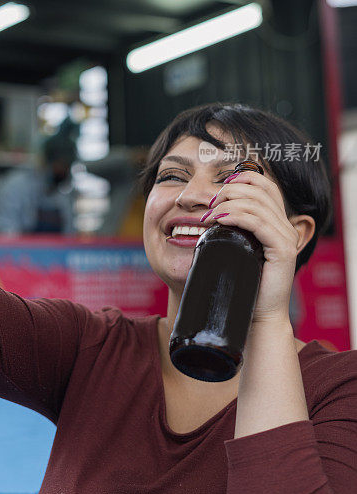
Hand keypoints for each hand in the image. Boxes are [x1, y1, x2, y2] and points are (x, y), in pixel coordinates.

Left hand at [201, 170, 300, 323]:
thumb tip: (207, 211)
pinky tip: (220, 219)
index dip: (244, 177)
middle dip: (231, 190)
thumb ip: (231, 228)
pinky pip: (259, 223)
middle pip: (260, 190)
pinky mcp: (283, 251)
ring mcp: (286, 238)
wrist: (257, 315)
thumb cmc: (243, 283)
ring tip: (208, 215)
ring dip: (228, 203)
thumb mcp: (236, 248)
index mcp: (276, 221)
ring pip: (256, 205)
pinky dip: (237, 216)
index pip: (266, 186)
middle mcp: (285, 226)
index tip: (220, 187)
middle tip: (210, 204)